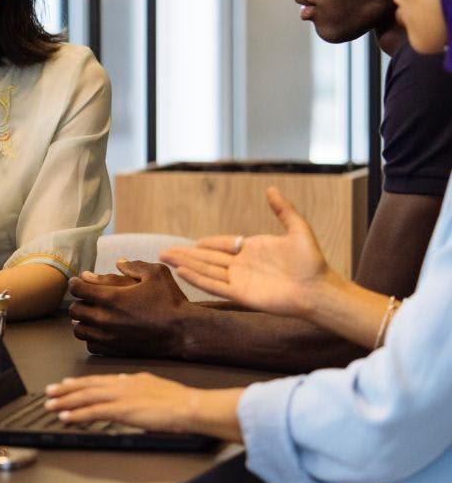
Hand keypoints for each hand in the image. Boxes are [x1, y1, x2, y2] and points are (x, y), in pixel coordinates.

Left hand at [44, 372, 199, 432]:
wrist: (189, 406)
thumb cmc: (179, 401)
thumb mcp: (155, 387)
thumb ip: (138, 387)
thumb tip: (128, 383)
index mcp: (131, 379)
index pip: (99, 379)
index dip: (80, 382)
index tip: (67, 382)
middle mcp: (123, 384)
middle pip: (88, 385)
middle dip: (66, 389)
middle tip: (49, 391)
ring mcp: (121, 396)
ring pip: (86, 397)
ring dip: (66, 401)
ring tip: (51, 405)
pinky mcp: (122, 410)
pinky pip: (93, 412)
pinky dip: (77, 414)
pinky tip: (66, 417)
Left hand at [68, 261, 189, 355]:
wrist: (183, 332)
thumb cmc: (171, 301)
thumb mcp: (156, 274)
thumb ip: (135, 265)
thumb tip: (119, 262)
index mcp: (111, 297)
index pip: (77, 289)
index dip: (75, 283)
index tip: (80, 282)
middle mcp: (105, 318)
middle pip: (74, 310)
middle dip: (79, 301)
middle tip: (87, 298)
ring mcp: (109, 337)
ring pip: (78, 330)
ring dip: (82, 321)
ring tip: (91, 315)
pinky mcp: (115, 350)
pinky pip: (90, 345)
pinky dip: (91, 337)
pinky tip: (100, 331)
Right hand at [159, 187, 329, 318]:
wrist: (318, 289)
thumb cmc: (312, 262)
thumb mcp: (298, 230)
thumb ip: (283, 210)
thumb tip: (271, 189)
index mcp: (252, 249)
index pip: (223, 245)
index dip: (206, 244)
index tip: (192, 243)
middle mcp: (242, 265)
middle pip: (208, 258)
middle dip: (186, 254)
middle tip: (164, 252)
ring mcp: (240, 280)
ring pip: (206, 270)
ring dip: (185, 265)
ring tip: (166, 259)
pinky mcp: (240, 294)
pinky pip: (214, 285)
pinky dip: (197, 279)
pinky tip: (182, 272)